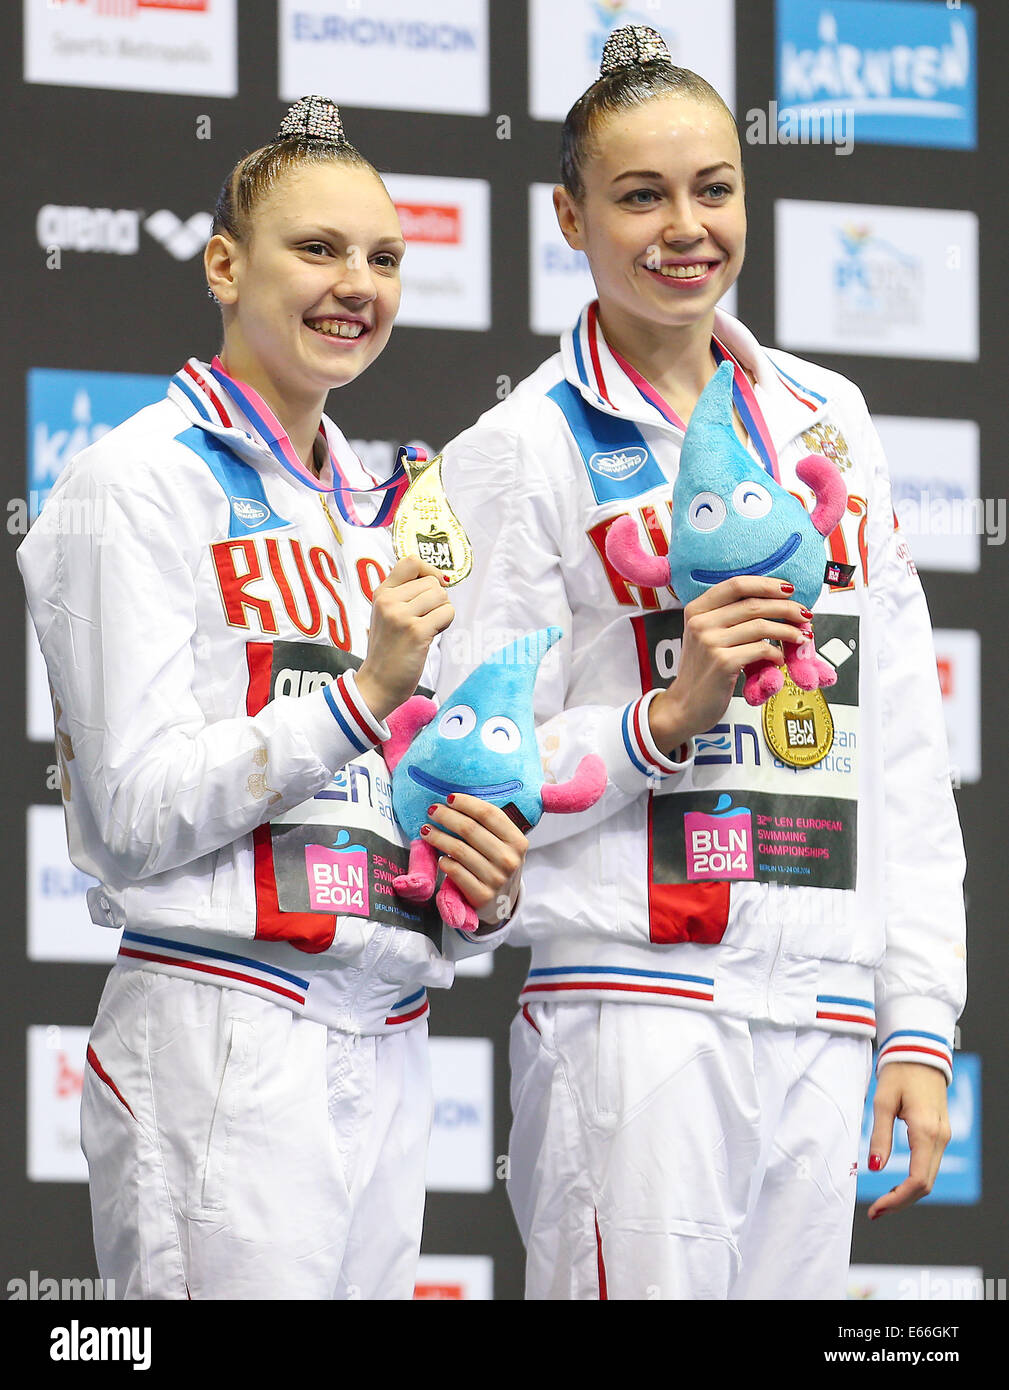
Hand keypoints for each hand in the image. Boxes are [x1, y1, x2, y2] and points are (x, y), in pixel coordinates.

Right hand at [356, 557, 453, 721]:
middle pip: (433, 582)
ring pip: (442, 596)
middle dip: (437, 601)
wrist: (378, 683)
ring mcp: (401, 616)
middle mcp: (389, 600)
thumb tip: (442, 578)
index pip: (411, 561)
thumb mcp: (387, 614)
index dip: (430, 570)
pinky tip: (430, 636)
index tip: (434, 586)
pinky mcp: (416, 631)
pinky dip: (445, 624)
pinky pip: (447, 613)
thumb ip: (406, 595)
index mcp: (381, 593)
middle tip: (423, 621)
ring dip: (442, 613)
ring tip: (426, 629)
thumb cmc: (389, 650)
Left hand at [422, 794, 527, 927]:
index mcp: (517, 841)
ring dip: (438, 836)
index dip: (466, 803)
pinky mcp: (482, 895)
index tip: (449, 798)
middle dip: (447, 816)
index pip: (489, 814)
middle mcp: (509, 859)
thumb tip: (456, 802)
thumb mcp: (504, 845)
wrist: (502, 904)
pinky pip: (456, 871)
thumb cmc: (497, 866)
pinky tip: (438, 857)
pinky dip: (444, 861)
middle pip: (470, 829)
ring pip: (459, 849)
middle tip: (432, 810)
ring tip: (426, 830)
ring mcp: (496, 878)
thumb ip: (489, 826)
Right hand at [648, 576, 810, 753]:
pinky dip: (777, 653)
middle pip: (753, 604)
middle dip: (786, 608)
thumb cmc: (702, 670)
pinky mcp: (723, 663)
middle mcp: (701, 623)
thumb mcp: (705, 635)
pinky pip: (761, 649)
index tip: (788, 589)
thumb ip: (727, 616)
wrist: (685, 705)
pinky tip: (780, 659)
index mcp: (696, 610)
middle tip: (804, 615)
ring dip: (788, 631)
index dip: (767, 584)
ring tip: (801, 637)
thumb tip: (772, 601)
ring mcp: (710, 643)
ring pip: (761, 626)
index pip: (736, 584)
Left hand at [866, 1062, 951, 1219]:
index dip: (897, 1200)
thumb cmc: (898, 1072)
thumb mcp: (882, 1101)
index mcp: (926, 1131)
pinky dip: (915, 1180)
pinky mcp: (941, 1132)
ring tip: (882, 1201)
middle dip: (901, 1202)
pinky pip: (930, 1164)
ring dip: (908, 1193)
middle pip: (925, 1185)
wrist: (919, 1051)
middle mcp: (940, 1138)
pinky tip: (897, 1184)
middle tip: (875, 1212)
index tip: (876, 1209)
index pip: (918, 1181)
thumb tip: (874, 1167)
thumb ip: (879, 1136)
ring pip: (930, 1177)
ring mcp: (944, 1136)